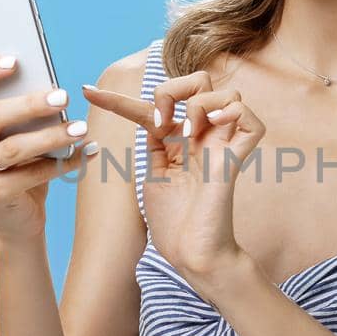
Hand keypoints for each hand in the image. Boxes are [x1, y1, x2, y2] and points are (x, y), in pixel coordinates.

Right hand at [0, 54, 94, 243]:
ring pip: (13, 148)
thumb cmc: (24, 164)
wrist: (17, 217)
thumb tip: (57, 92)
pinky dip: (63, 164)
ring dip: (51, 136)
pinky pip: (30, 175)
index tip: (15, 61)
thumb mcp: (23, 134)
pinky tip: (87, 153)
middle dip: (30, 104)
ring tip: (82, 128)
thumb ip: (29, 114)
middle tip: (64, 96)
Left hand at [81, 67, 265, 283]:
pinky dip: (234, 113)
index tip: (86, 92)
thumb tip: (149, 113)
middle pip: (202, 81)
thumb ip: (154, 142)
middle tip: (161, 121)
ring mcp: (221, 146)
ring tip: (189, 133)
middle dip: (175, 88)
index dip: (117, 99)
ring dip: (201, 104)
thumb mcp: (152, 173)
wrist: (190, 254)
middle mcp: (203, 137)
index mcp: (180, 141)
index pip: (155, 106)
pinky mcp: (235, 159)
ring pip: (229, 94)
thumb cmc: (173, 223)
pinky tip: (213, 126)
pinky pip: (250, 119)